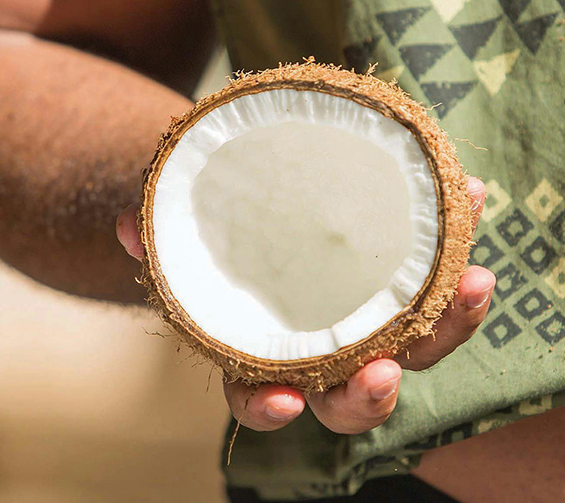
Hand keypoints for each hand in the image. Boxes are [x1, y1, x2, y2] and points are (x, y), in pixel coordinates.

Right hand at [117, 177, 494, 434]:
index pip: (263, 394)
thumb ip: (163, 231)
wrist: (267, 205)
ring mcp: (370, 317)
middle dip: (368, 395)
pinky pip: (440, 280)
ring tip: (473, 279)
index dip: (270, 405)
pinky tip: (470, 196)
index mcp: (269, 347)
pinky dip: (459, 247)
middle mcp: (324, 347)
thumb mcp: (194, 230)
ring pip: (415, 346)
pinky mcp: (406, 279)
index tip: (284, 400)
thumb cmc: (229, 234)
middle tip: (380, 371)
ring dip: (447, 321)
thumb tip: (129, 226)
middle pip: (350, 397)